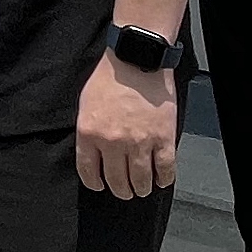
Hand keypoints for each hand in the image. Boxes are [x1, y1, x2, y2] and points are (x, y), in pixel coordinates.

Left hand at [76, 52, 177, 198]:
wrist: (136, 60)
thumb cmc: (109, 78)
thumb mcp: (86, 105)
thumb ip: (89, 131)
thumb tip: (93, 152)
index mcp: (89, 133)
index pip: (89, 171)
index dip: (95, 183)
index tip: (100, 186)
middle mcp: (112, 142)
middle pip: (116, 180)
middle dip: (121, 190)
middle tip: (125, 191)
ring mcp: (139, 142)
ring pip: (141, 180)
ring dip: (141, 188)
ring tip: (142, 189)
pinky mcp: (163, 138)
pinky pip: (165, 169)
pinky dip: (164, 179)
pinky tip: (161, 181)